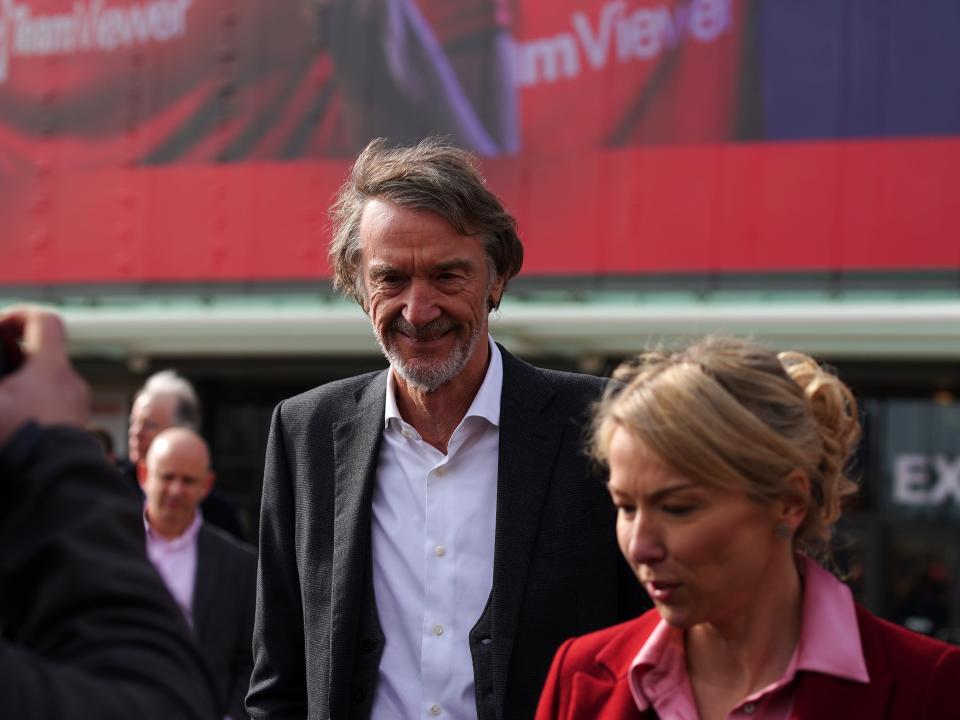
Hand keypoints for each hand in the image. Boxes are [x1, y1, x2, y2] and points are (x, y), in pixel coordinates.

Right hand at [0, 306, 89, 445]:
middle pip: (44, 354)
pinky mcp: (77, 427)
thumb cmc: (19, 442)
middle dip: (15, 358)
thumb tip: (4, 384)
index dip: (19, 316)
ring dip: (24, 384)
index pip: (45, 321)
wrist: (51, 484)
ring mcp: (77, 406)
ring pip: (48, 382)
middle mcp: (71, 383)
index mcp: (52, 369)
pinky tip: (15, 421)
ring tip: (4, 400)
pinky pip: (54, 404)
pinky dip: (34, 404)